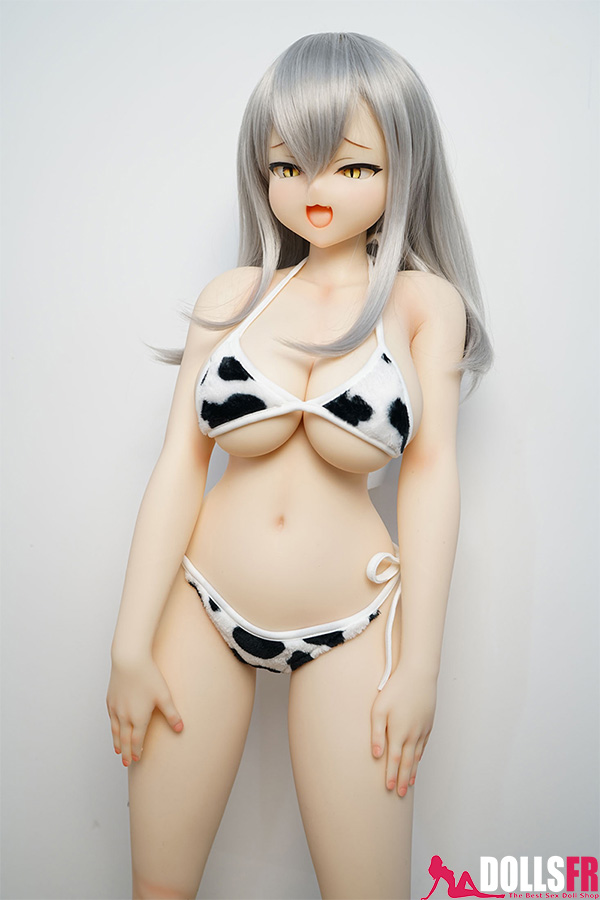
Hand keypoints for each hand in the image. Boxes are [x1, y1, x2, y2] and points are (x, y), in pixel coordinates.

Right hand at [106, 654, 183, 766]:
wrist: (129, 660)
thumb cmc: (148, 676)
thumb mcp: (164, 696)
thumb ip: (171, 714)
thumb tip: (180, 729)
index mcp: (138, 718)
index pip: (137, 740)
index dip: (137, 750)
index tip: (138, 758)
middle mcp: (124, 716)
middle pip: (124, 739)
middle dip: (126, 752)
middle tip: (126, 763)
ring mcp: (115, 708)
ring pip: (115, 730)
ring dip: (117, 742)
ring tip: (118, 751)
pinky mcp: (110, 699)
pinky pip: (110, 718)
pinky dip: (112, 727)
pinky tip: (114, 727)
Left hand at [370, 662, 436, 796]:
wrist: (419, 674)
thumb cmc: (396, 689)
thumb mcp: (379, 710)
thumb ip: (376, 734)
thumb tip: (376, 755)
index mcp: (399, 733)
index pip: (394, 761)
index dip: (392, 775)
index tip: (390, 789)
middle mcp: (413, 735)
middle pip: (408, 762)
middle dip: (404, 779)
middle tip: (401, 794)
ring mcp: (422, 729)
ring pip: (417, 755)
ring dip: (413, 770)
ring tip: (410, 783)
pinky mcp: (428, 722)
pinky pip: (424, 744)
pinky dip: (420, 756)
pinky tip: (418, 759)